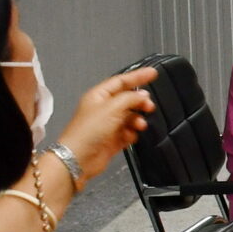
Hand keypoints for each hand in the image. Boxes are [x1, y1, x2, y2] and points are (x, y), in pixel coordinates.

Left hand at [56, 67, 157, 181]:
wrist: (79, 158)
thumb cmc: (87, 132)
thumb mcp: (112, 107)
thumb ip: (130, 98)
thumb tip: (142, 96)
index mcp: (98, 96)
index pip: (121, 81)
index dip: (137, 76)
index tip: (152, 73)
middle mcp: (103, 109)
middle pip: (127, 100)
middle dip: (139, 102)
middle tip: (149, 105)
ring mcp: (107, 125)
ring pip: (130, 117)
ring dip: (137, 120)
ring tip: (140, 125)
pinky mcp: (112, 140)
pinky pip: (128, 133)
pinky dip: (132, 134)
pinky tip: (130, 136)